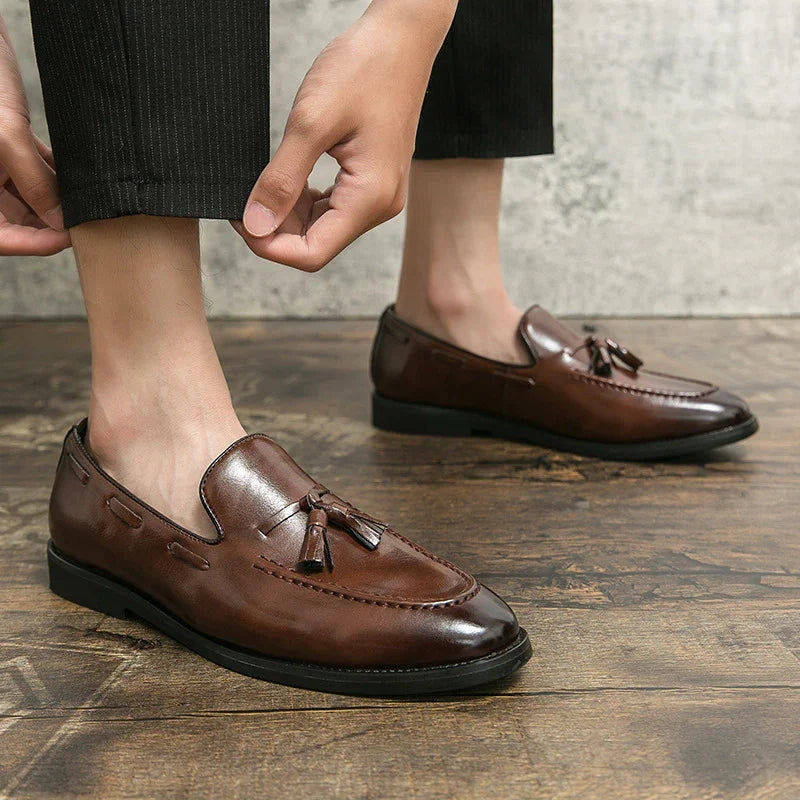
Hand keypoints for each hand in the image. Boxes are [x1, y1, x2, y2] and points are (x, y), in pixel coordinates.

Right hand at [0, 16, 69, 254]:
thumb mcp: (4, 135)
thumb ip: (33, 181)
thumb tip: (61, 223)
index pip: (0, 238)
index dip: (31, 244)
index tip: (65, 240)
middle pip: (18, 220)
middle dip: (50, 223)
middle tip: (84, 224)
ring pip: (31, 197)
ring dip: (58, 201)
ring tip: (86, 202)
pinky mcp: (8, 143)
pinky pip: (35, 170)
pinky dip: (57, 175)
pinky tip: (77, 177)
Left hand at [233, 0, 455, 271]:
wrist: (400, 41)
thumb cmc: (365, 70)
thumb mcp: (311, 123)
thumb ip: (281, 180)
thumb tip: (256, 224)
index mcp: (369, 198)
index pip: (312, 254)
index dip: (270, 246)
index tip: (241, 220)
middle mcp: (379, 206)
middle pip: (316, 245)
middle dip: (275, 230)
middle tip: (245, 197)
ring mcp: (378, 196)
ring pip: (322, 228)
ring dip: (288, 215)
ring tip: (264, 183)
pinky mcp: (372, 183)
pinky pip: (332, 208)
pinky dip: (304, 202)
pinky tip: (289, 180)